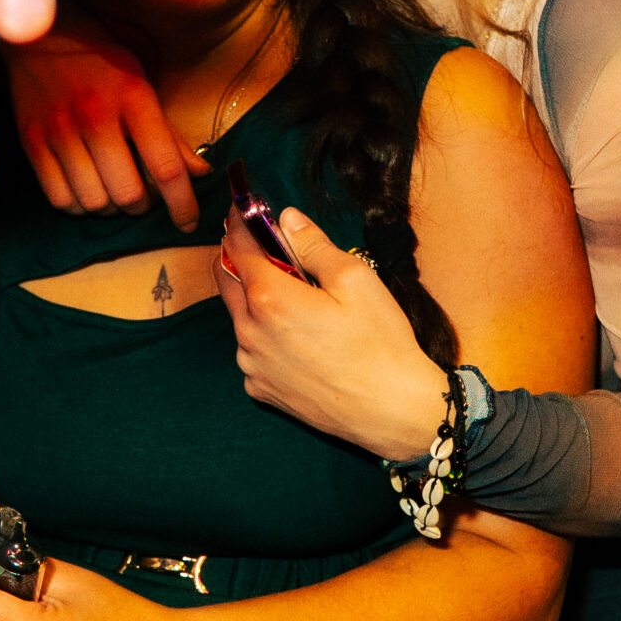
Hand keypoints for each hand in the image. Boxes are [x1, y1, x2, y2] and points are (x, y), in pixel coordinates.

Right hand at [5, 0, 207, 229]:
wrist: (37, 35)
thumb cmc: (99, 60)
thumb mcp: (142, 84)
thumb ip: (169, 133)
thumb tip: (200, 174)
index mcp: (133, 98)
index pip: (166, 167)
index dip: (183, 204)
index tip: (189, 222)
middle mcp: (95, 116)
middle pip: (128, 194)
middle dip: (143, 206)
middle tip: (144, 196)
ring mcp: (59, 131)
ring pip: (93, 202)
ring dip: (110, 208)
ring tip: (113, 191)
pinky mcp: (31, 142)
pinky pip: (59, 198)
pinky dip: (78, 205)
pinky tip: (86, 189)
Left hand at [215, 205, 448, 458]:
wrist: (393, 411)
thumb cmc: (380, 344)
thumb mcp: (355, 280)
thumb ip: (313, 245)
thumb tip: (286, 220)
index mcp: (270, 299)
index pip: (239, 247)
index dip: (241, 222)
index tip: (244, 208)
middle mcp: (250, 333)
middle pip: (226, 279)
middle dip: (238, 255)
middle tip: (260, 242)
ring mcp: (252, 365)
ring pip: (238, 317)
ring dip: (252, 298)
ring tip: (290, 294)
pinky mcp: (261, 389)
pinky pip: (251, 351)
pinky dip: (263, 335)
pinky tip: (296, 337)